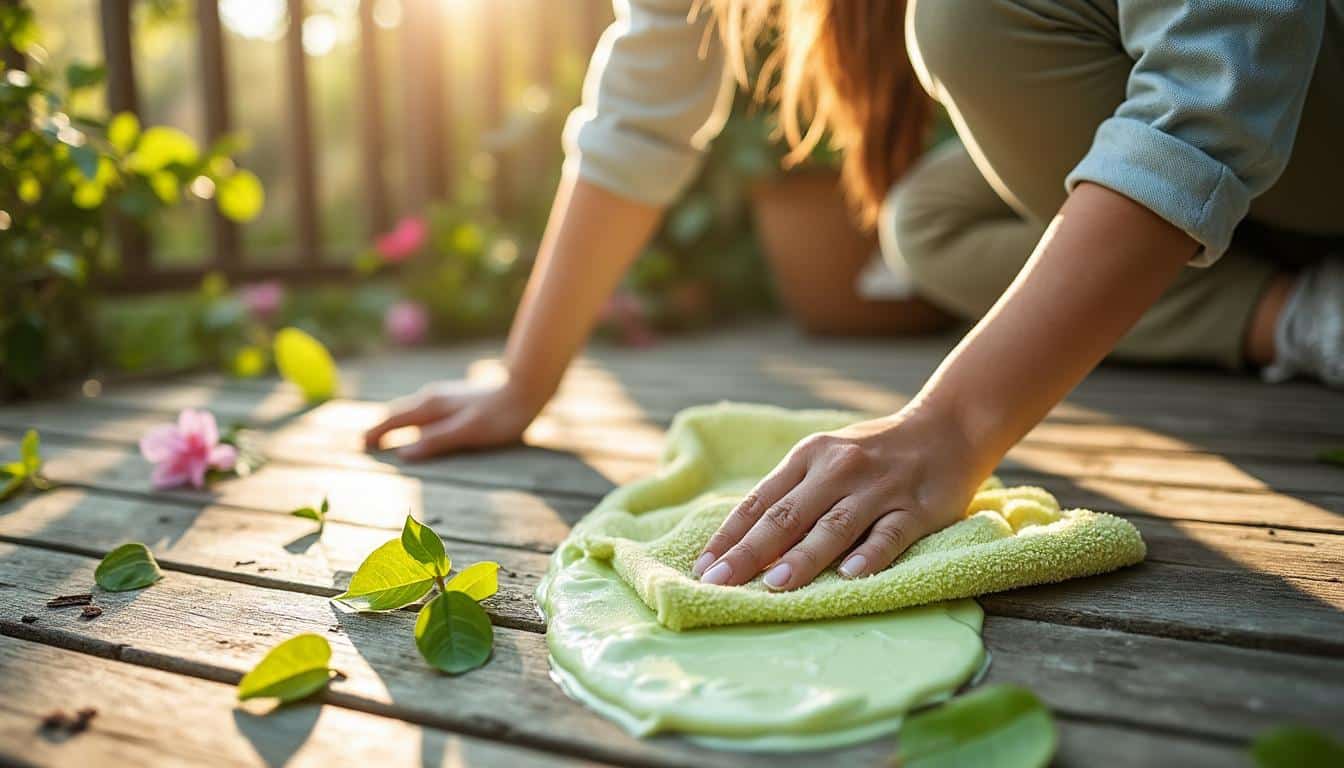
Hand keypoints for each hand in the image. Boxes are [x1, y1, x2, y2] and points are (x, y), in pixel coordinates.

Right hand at [363, 378, 543, 460]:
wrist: (525, 390)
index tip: (360, 446)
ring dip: (397, 424)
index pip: (394, 420)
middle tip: (366, 444)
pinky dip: (413, 421)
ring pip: (412, 411)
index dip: (377, 433)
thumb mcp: (467, 432)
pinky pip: (424, 412)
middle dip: (382, 428)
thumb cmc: (499, 416)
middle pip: (398, 413)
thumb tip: (403, 454)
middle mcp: (432, 397)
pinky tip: (420, 429)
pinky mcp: (455, 399)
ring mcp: (444, 396)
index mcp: (431, 405)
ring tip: (386, 439)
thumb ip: (436, 441)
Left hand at [691, 404, 984, 590]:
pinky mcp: (917, 506)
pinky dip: (870, 554)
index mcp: (809, 457)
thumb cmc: (875, 453)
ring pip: (834, 525)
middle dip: (749, 553)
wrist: (948, 426)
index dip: (729, 536)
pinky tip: (849, 576)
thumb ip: (793, 495)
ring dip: (803, 556)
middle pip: (787, 516)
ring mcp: (879, 487)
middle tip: (719, 583)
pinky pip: (890, 533)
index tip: (702, 568)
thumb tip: (744, 542)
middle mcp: (839, 469)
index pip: (759, 502)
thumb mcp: (828, 460)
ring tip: (774, 585)